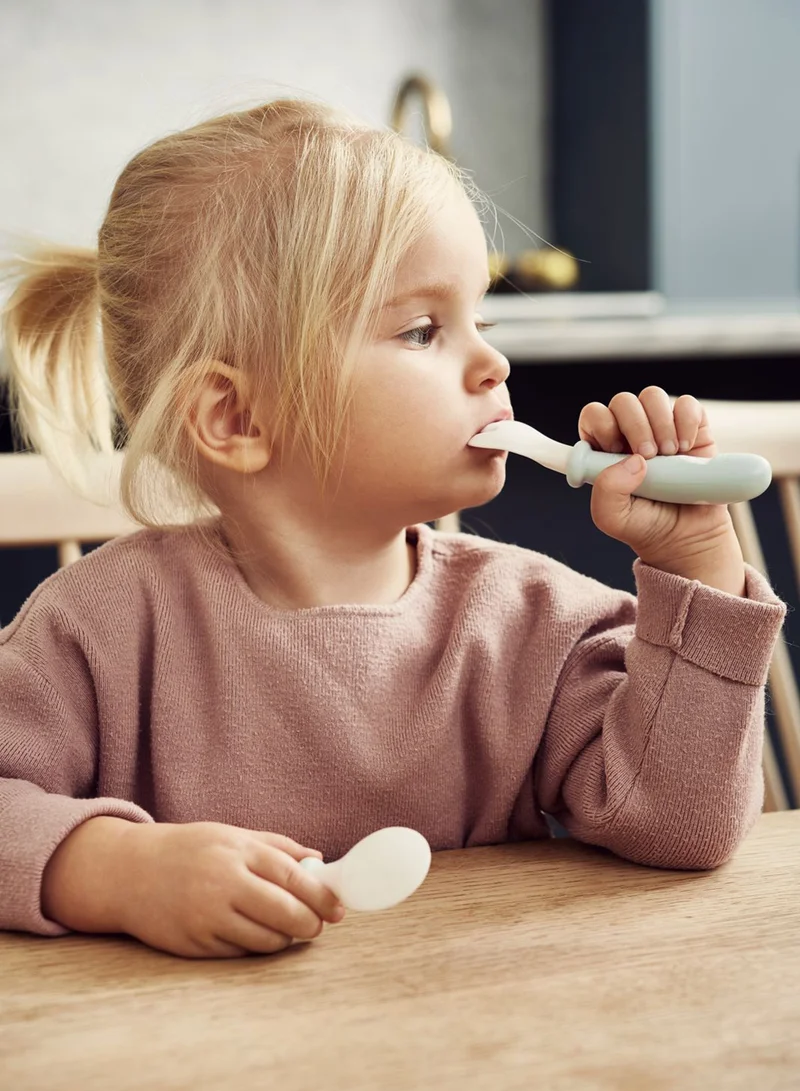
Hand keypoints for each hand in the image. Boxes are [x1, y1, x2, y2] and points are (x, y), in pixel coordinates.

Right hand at [43, 817, 344, 958]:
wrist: (128, 871)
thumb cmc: (188, 849)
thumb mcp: (231, 835)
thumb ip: (277, 847)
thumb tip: (319, 861)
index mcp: (238, 852)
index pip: (293, 877)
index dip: (322, 896)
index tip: (338, 908)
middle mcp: (224, 883)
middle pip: (285, 913)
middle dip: (309, 923)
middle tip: (317, 925)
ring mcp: (207, 916)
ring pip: (265, 939)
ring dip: (284, 938)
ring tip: (287, 929)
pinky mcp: (194, 943)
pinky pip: (239, 952)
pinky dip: (255, 947)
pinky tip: (255, 935)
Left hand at [578, 387, 744, 593]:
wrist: (688, 537)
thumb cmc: (645, 525)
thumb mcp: (612, 518)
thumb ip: (606, 490)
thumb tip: (631, 460)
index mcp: (603, 449)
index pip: (594, 416)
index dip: (602, 424)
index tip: (615, 449)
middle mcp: (630, 433)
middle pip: (623, 401)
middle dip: (635, 425)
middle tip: (649, 456)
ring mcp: (661, 427)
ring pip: (653, 395)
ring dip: (660, 422)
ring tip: (669, 454)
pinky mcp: (691, 428)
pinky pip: (687, 404)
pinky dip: (686, 421)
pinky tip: (687, 447)